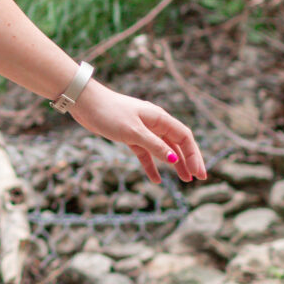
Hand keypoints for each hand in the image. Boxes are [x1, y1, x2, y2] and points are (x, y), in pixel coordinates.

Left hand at [72, 82, 206, 186]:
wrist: (85, 103)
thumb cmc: (109, 112)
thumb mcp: (133, 132)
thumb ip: (154, 146)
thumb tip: (173, 160)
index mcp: (160, 118)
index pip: (185, 137)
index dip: (194, 155)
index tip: (198, 173)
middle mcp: (155, 123)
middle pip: (177, 144)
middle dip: (189, 161)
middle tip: (197, 179)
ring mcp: (143, 130)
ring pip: (163, 149)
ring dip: (174, 164)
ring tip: (184, 180)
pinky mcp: (130, 136)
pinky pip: (145, 153)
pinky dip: (151, 165)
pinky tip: (156, 180)